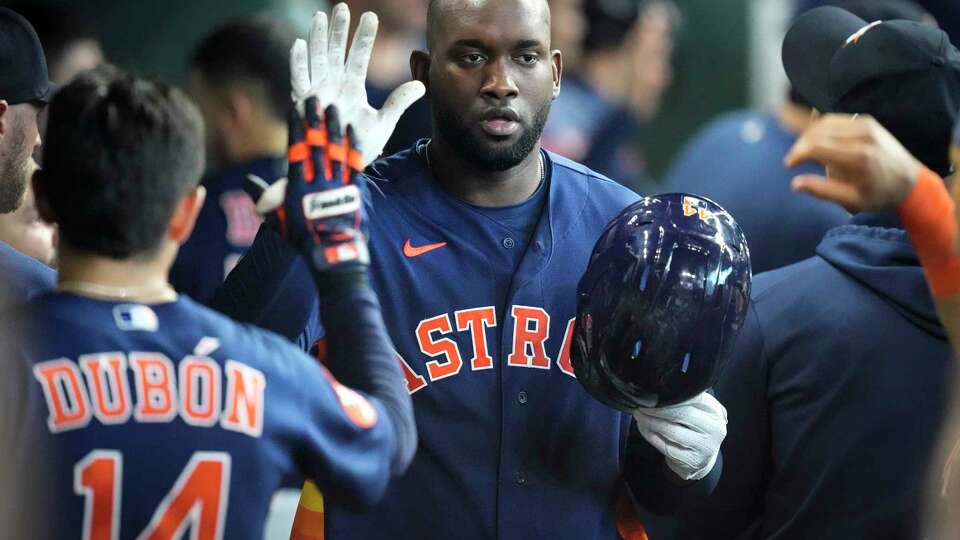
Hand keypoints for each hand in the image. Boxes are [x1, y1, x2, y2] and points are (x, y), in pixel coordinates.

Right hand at [248, 97, 367, 271]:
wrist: (333, 256)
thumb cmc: (303, 239)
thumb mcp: (278, 220)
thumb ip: (265, 199)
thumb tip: (247, 183)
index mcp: (297, 187)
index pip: (295, 150)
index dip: (295, 128)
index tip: (295, 109)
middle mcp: (317, 181)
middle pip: (316, 144)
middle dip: (314, 120)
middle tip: (315, 98)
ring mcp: (337, 184)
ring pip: (336, 149)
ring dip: (334, 127)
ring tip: (333, 107)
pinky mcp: (355, 190)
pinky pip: (355, 163)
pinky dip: (353, 145)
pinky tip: (352, 129)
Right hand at [290, 3, 424, 167]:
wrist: (342, 167)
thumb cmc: (359, 146)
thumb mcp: (384, 123)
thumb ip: (399, 102)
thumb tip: (422, 85)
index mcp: (352, 87)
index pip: (359, 56)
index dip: (364, 37)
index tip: (371, 15)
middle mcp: (334, 85)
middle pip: (335, 51)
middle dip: (339, 29)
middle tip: (342, 6)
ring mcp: (318, 92)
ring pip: (316, 59)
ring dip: (318, 38)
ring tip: (321, 16)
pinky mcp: (304, 104)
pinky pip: (298, 80)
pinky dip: (297, 63)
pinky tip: (298, 43)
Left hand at [632, 392, 726, 480]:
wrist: (702, 459)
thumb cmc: (695, 428)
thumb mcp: (698, 410)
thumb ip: (685, 398)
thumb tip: (658, 387)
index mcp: (715, 411)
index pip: (692, 397)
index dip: (669, 394)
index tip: (652, 392)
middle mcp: (714, 428)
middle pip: (680, 413)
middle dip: (657, 408)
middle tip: (641, 404)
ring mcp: (704, 446)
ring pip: (671, 430)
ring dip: (650, 421)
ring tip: (639, 414)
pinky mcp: (691, 460)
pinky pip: (665, 446)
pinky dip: (650, 435)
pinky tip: (643, 427)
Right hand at [785, 113, 921, 212]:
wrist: (910, 181)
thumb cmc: (879, 195)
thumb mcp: (851, 200)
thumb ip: (822, 191)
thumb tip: (795, 183)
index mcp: (859, 157)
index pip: (816, 146)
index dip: (797, 154)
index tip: (789, 165)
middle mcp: (863, 136)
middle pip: (817, 132)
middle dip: (800, 145)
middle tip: (794, 160)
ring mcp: (866, 125)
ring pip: (824, 123)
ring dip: (808, 136)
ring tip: (804, 153)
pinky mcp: (867, 120)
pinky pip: (835, 120)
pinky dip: (821, 129)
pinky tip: (817, 143)